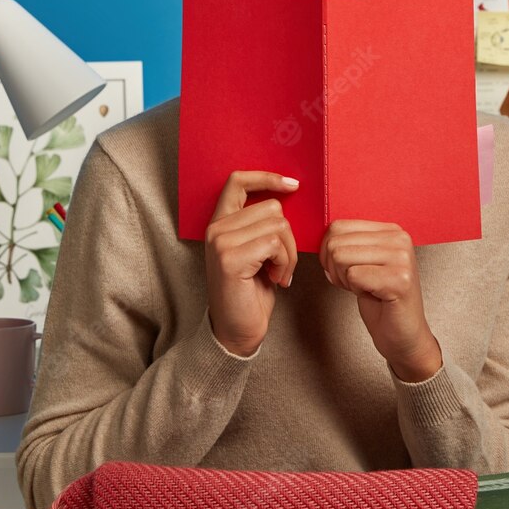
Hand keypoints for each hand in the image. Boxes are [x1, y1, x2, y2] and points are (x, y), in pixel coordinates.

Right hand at [204, 171, 298, 356]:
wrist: (237, 331)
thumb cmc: (251, 292)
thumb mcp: (255, 252)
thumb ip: (261, 225)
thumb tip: (290, 196)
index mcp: (220, 223)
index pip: (238, 181)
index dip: (266, 177)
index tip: (293, 185)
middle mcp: (216, 229)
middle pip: (273, 208)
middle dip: (289, 237)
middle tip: (282, 264)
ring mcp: (221, 242)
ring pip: (278, 226)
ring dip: (289, 253)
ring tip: (278, 273)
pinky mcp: (230, 258)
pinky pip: (275, 244)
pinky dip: (285, 263)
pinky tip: (276, 280)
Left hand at [320, 220, 441, 380]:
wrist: (403, 335)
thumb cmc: (381, 300)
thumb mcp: (363, 263)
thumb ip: (347, 245)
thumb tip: (320, 238)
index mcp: (390, 230)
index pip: (338, 226)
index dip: (327, 252)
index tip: (342, 269)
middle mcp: (399, 239)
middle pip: (336, 242)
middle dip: (334, 269)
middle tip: (355, 283)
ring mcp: (402, 258)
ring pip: (341, 257)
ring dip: (345, 280)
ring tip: (365, 288)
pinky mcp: (399, 279)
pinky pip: (354, 276)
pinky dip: (355, 290)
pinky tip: (373, 296)